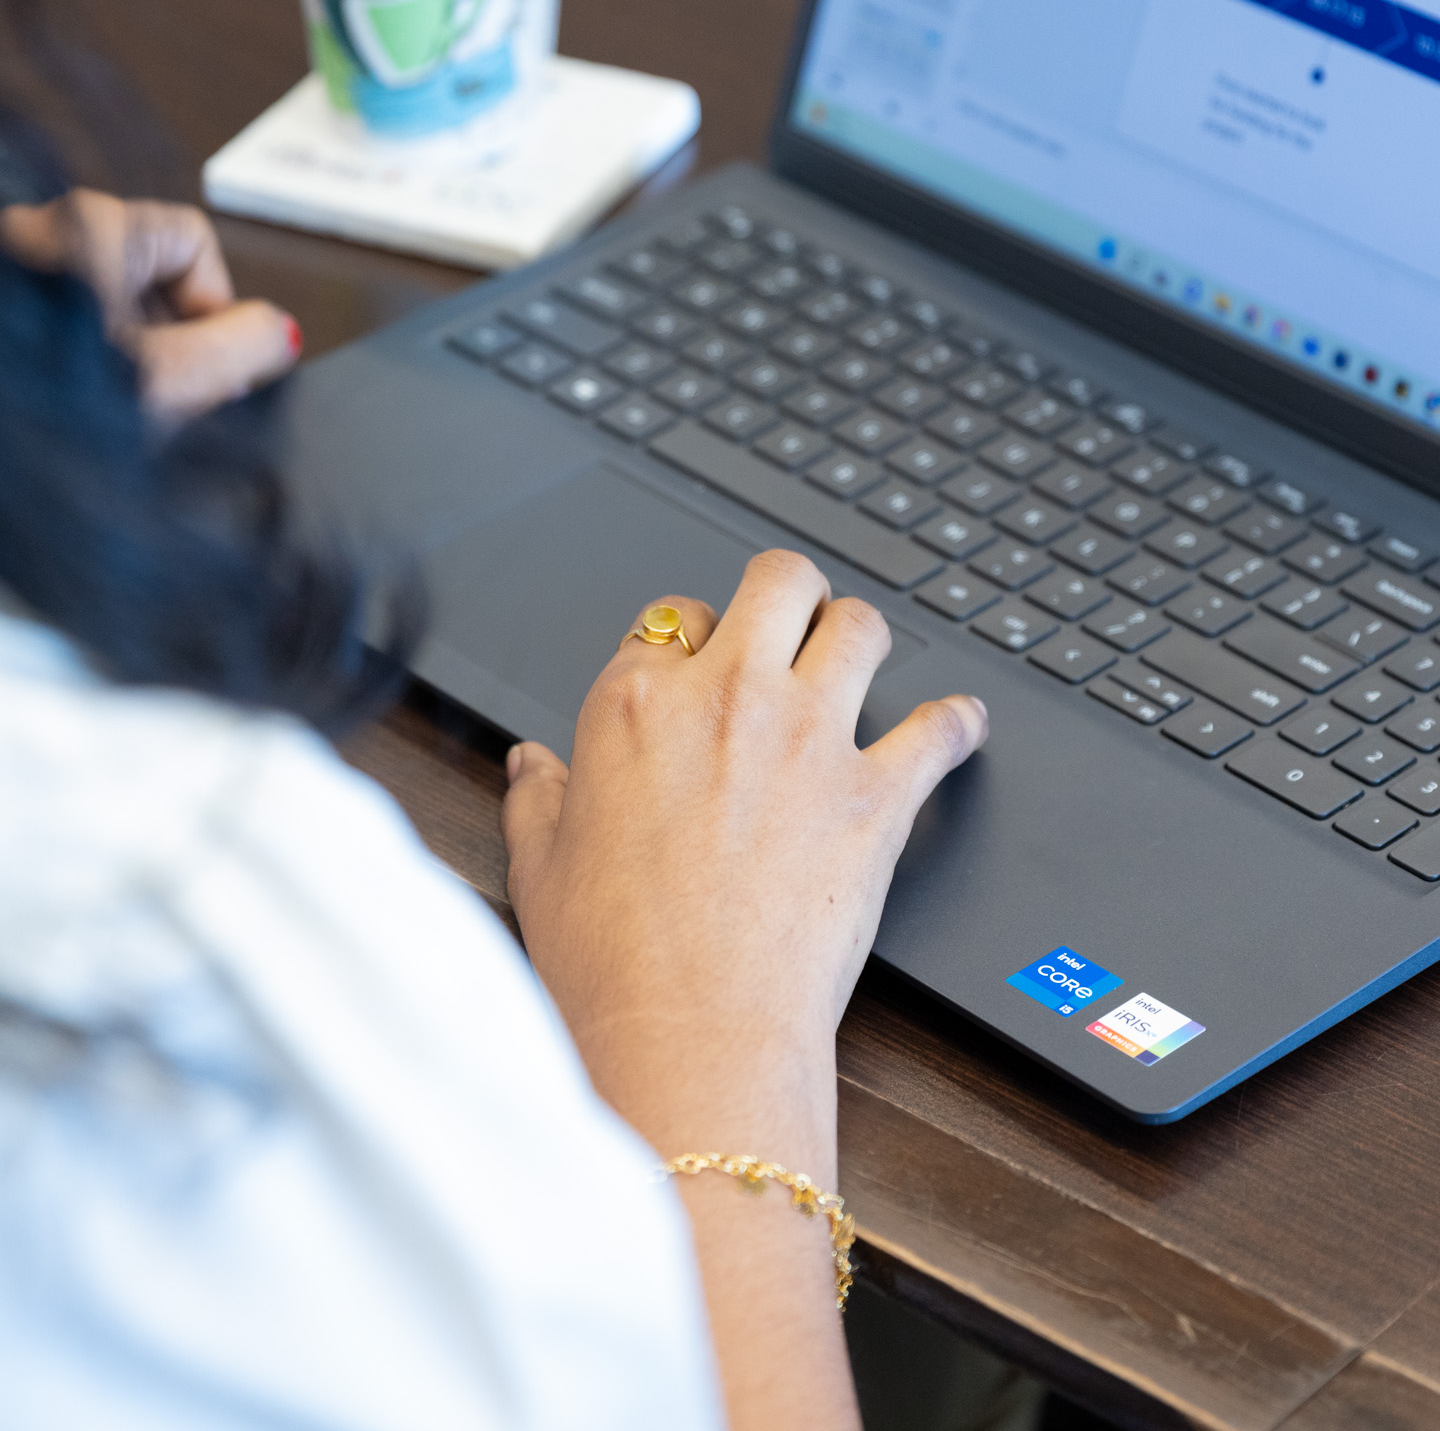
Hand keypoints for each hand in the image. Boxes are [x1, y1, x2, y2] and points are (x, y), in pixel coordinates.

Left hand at [0, 188, 300, 419]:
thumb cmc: (42, 415)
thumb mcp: (168, 388)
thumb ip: (240, 350)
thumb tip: (275, 331)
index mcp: (88, 228)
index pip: (191, 240)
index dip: (217, 306)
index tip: (213, 368)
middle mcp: (35, 234)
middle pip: (143, 273)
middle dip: (167, 338)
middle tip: (163, 404)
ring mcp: (11, 280)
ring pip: (96, 307)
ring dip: (120, 361)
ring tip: (107, 419)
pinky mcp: (5, 324)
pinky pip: (56, 332)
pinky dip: (75, 371)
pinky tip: (69, 417)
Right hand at [502, 550, 986, 1429]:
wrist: (689, 1032)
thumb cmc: (609, 961)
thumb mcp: (540, 866)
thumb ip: (538, 797)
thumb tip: (530, 764)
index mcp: (637, 703)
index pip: (674, 616)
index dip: (691, 635)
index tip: (700, 659)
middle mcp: (728, 698)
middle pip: (779, 582)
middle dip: (789, 593)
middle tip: (792, 621)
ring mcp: (810, 739)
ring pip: (861, 626)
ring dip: (862, 637)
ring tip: (863, 658)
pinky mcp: (877, 794)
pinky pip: (940, 729)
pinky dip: (957, 724)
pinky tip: (959, 726)